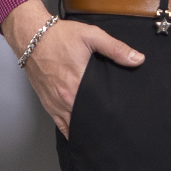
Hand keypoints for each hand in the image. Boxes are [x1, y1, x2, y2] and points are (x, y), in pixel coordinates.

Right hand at [0, 0, 143, 137]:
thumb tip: (138, 59)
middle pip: (86, 120)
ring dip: (85, 130)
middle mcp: (65, 97)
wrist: (32, 36)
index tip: (120, 121)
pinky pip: (59, 123)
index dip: (109, 116)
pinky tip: (79, 132)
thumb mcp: (92, 36)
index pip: (98, 108)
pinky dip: (69, 129)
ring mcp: (55, 102)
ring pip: (72, 125)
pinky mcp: (47, 101)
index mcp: (78, 83)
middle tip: (113, 130)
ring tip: (99, 135)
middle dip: (99, 125)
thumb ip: (116, 49)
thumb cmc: (60, 36)